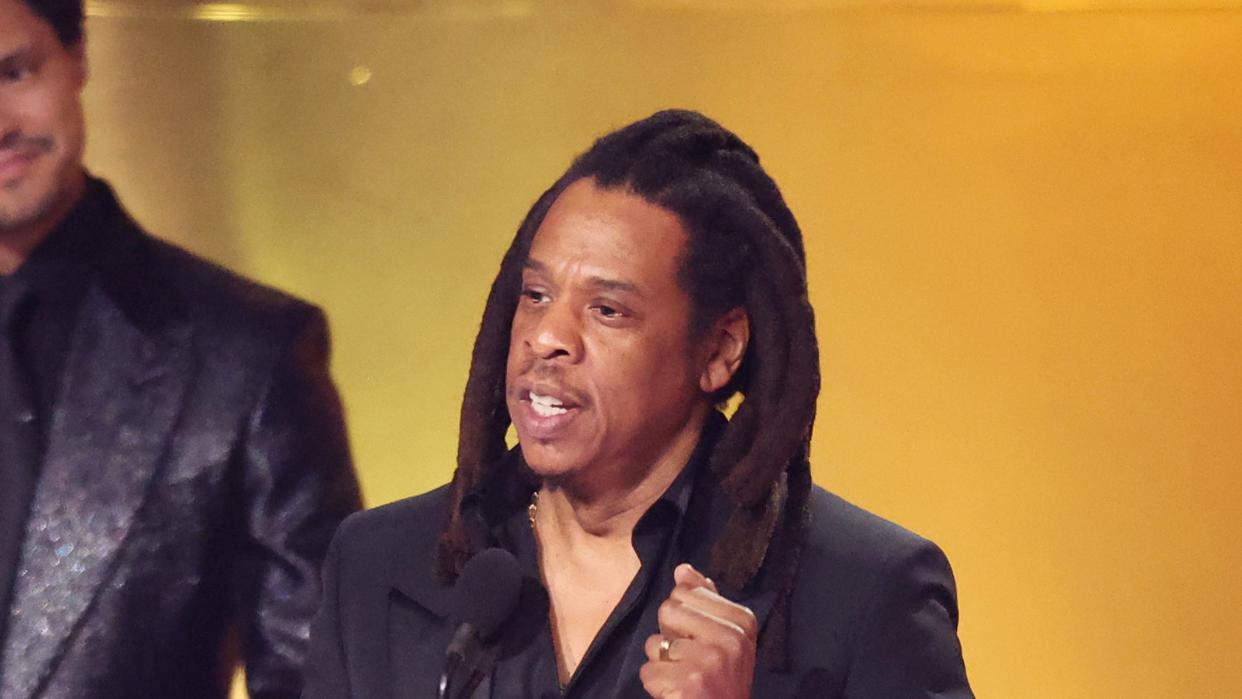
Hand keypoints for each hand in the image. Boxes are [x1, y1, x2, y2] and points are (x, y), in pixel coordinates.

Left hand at [639, 563, 757, 698]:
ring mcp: (710, 661)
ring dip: (661, 662)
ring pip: (654, 642)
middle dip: (669, 635)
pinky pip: (647, 670)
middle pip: (668, 609)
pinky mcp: (688, 683)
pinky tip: (675, 690)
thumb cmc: (722, 678)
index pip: (684, 591)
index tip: (699, 638)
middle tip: (689, 658)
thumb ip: (704, 599)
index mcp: (742, 620)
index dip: (683, 615)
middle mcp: (731, 638)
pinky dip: (655, 683)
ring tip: (683, 676)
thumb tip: (682, 569)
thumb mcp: (724, 636)